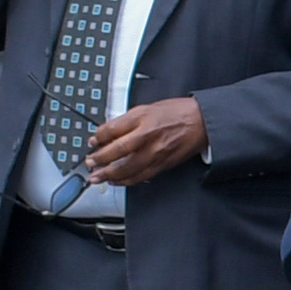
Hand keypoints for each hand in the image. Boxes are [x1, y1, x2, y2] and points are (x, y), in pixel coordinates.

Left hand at [81, 95, 209, 186]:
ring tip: (97, 177)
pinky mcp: (162, 165)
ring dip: (109, 174)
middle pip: (118, 151)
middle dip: (100, 158)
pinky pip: (140, 176)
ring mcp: (155, 153)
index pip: (113, 129)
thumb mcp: (148, 108)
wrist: (201, 122)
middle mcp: (148, 136)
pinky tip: (116, 181)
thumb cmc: (177, 113)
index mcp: (142, 118)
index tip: (92, 141)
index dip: (98, 137)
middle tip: (89, 162)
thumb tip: (108, 132)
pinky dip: (126, 181)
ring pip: (127, 168)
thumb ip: (127, 121)